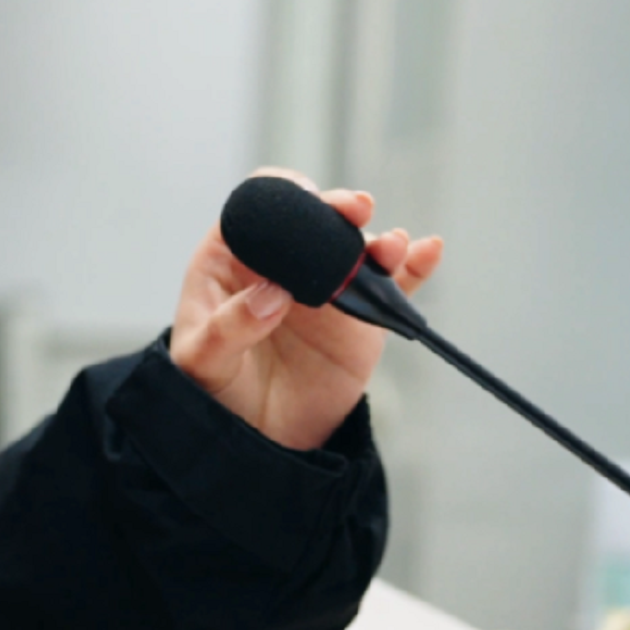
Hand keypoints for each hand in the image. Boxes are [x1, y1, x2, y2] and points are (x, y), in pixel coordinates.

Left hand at [169, 168, 445, 450]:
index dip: (282, 194)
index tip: (303, 201)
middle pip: (315, 218)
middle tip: (354, 211)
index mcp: (231, 257)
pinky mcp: (359, 317)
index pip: (258, 207)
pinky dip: (412, 268)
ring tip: (390, 247)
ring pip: (356, 249)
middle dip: (336, 207)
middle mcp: (282, 263)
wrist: (252, 436)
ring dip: (377, 239)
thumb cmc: (213, 386)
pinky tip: (428, 250)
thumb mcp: (201, 358)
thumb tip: (272, 294)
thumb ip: (229, 325)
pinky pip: (390, 287)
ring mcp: (324, 287)